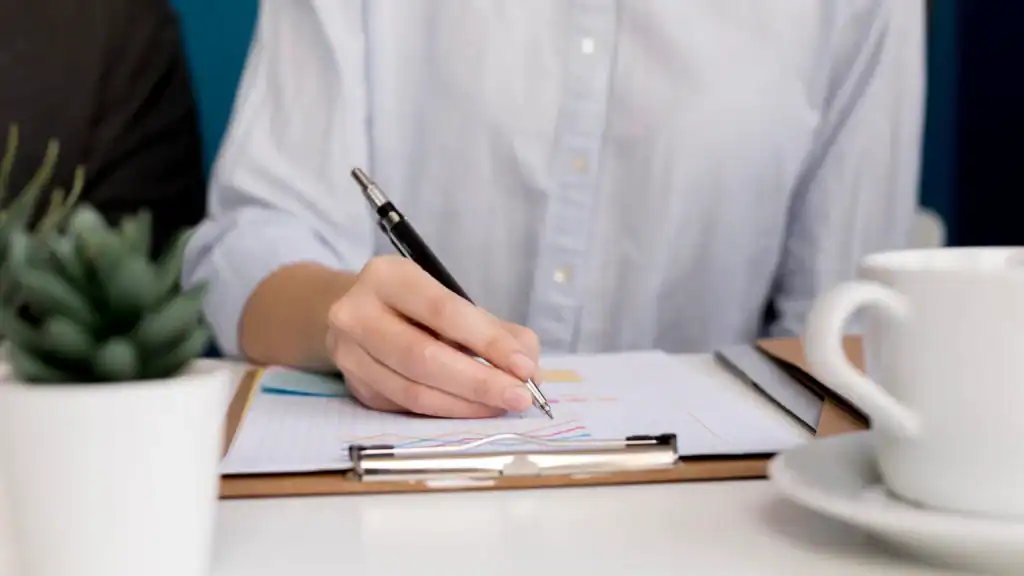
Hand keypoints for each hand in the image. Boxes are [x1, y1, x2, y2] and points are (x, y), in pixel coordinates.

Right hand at [326, 255, 540, 417]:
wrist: (352, 315)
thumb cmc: (412, 305)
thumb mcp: (448, 298)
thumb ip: (491, 327)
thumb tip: (527, 365)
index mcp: (388, 278)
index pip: (444, 312)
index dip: (488, 342)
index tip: (524, 367)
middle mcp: (358, 314)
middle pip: (424, 357)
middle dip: (479, 382)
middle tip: (519, 397)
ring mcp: (351, 355)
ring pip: (413, 392)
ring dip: (466, 405)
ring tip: (502, 406)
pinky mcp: (356, 388)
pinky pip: (406, 408)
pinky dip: (446, 412)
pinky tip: (473, 410)